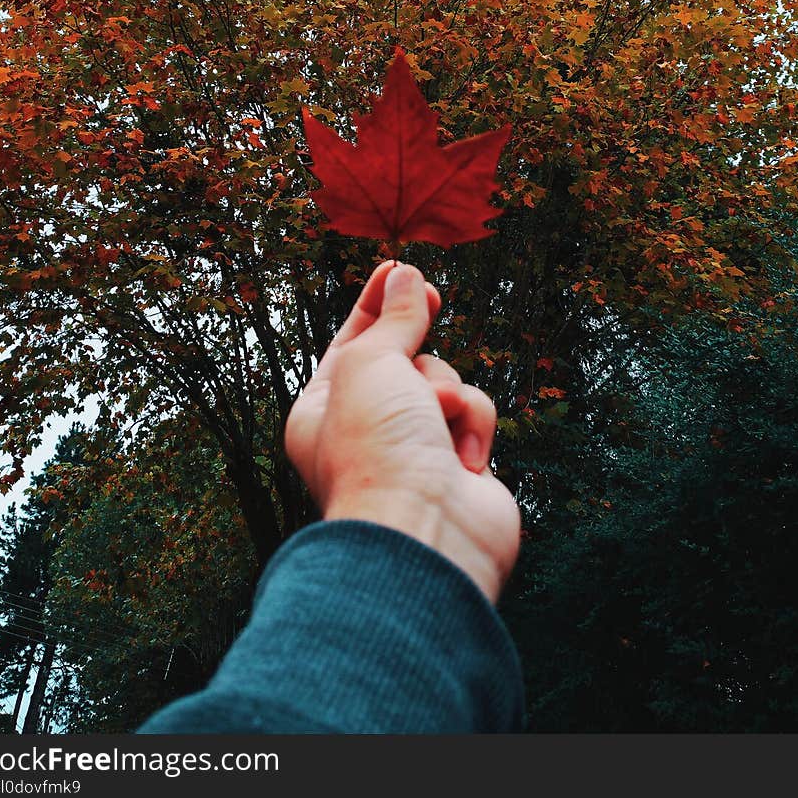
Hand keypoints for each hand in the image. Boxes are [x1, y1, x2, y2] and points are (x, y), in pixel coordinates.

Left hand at [284, 261, 520, 602]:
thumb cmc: (376, 451)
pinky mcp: (459, 466)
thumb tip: (404, 276)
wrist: (424, 531)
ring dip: (447, 391)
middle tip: (430, 297)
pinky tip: (463, 458)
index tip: (397, 266)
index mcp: (322, 410)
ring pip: (446, 381)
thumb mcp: (371, 363)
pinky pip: (474, 414)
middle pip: (404, 358)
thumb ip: (393, 319)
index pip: (350, 342)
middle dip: (416, 345)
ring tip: (436, 419)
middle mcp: (366, 431)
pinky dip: (473, 424)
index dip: (374, 303)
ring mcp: (414, 450)